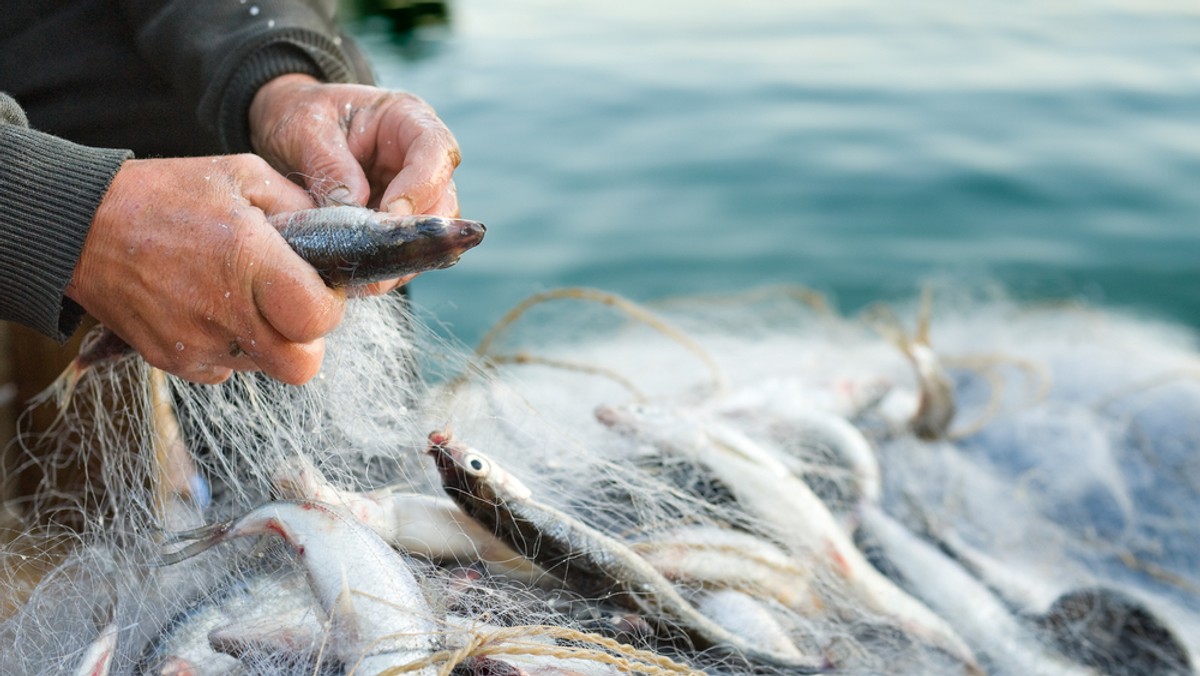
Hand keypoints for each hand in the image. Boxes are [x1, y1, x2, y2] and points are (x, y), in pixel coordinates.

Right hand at [66, 155, 345, 384]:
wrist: (80, 225)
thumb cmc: (164, 194)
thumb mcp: (241, 175)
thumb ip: (299, 205)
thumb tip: (339, 233)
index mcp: (249, 261)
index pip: (319, 320)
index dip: (330, 306)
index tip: (318, 287)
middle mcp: (224, 311)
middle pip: (301, 366)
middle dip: (306, 339)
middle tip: (291, 306)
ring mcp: (195, 343)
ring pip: (264, 368)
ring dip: (267, 340)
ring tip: (242, 296)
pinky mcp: (171, 361)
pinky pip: (224, 369)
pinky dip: (229, 346)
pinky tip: (210, 307)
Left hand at [248, 74, 461, 293]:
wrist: (284, 129)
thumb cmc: (299, 115)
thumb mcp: (305, 128)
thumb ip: (330, 165)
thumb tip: (352, 210)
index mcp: (406, 119)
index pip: (436, 150)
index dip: (421, 186)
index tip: (390, 214)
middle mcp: (419, 158)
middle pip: (443, 199)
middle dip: (416, 232)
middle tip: (380, 257)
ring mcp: (413, 193)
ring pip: (430, 233)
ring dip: (403, 257)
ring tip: (367, 275)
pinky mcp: (396, 223)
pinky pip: (405, 250)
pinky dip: (387, 267)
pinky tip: (361, 278)